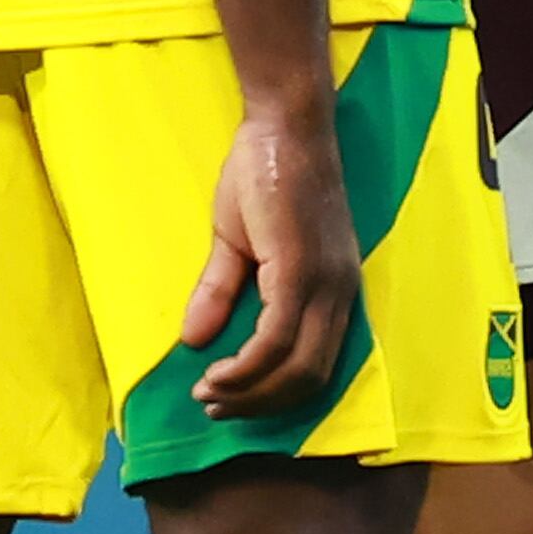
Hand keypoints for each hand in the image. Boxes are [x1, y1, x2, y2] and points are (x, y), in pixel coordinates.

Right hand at [184, 99, 363, 419]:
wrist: (282, 126)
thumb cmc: (265, 175)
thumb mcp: (237, 243)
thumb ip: (222, 292)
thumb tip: (192, 340)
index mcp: (333, 293)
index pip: (315, 368)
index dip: (273, 395)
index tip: (230, 400)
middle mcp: (339, 296)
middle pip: (309, 379)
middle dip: (260, 404)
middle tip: (216, 407)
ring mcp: (325, 285)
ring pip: (296, 367)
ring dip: (250, 391)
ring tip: (210, 394)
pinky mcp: (302, 271)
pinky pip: (277, 338)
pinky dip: (247, 365)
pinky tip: (217, 370)